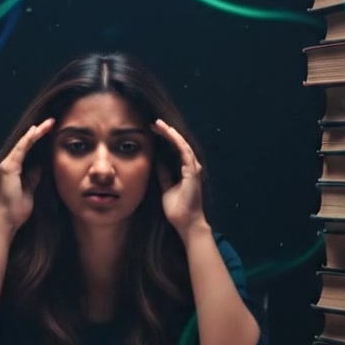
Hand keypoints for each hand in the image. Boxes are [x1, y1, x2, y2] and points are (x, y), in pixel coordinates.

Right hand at [0, 117, 54, 230]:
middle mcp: (9, 163)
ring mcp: (7, 165)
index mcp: (14, 168)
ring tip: (47, 124)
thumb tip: (41, 165)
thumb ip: (34, 175)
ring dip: (35, 133)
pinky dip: (28, 140)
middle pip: (26, 143)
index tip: (51, 129)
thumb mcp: (30, 187)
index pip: (28, 149)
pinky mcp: (8, 168)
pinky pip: (20, 151)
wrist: (10, 219)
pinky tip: (35, 132)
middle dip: (39, 131)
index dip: (39, 138)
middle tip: (51, 121)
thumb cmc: (19, 206)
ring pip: (23, 144)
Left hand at [152, 118, 206, 233]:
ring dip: (171, 133)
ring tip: (159, 124)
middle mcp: (191, 166)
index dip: (164, 139)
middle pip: (178, 144)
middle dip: (166, 132)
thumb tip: (158, 162)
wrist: (185, 222)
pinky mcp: (192, 172)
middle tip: (154, 123)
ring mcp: (193, 168)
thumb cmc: (177, 208)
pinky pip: (185, 152)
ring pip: (182, 144)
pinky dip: (177, 141)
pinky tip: (169, 133)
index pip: (174, 149)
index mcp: (185, 170)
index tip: (151, 131)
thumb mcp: (166, 187)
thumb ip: (164, 174)